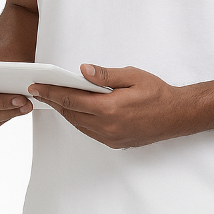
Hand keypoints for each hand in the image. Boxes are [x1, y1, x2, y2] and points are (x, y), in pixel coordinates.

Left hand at [28, 64, 193, 148]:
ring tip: (54, 99)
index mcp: (109, 108)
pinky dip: (79, 120)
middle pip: (71, 113)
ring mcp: (110, 137)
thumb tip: (83, 71)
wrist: (176, 116)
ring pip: (79, 124)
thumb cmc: (157, 94)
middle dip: (54, 101)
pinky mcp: (115, 143)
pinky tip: (75, 110)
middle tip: (39, 91)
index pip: (71, 99)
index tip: (37, 86)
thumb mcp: (132, 76)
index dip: (51, 92)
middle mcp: (107, 127)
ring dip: (66, 111)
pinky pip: (90, 131)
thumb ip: (105, 75)